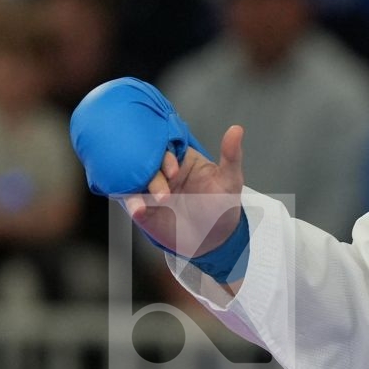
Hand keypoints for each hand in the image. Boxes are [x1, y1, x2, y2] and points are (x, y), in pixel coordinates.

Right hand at [123, 124, 245, 258]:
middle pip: (146, 162)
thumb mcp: (230, 180)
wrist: (214, 239)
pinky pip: (131, 202)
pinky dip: (132, 204)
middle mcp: (162, 172)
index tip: (174, 170)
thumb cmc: (221, 206)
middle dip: (152, 174)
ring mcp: (150, 189)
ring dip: (137, 187)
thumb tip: (237, 130)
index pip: (165, 147)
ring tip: (155, 201)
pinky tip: (140, 210)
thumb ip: (231, 155)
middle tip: (165, 192)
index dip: (166, 156)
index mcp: (180, 159)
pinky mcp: (143, 208)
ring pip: (134, 180)